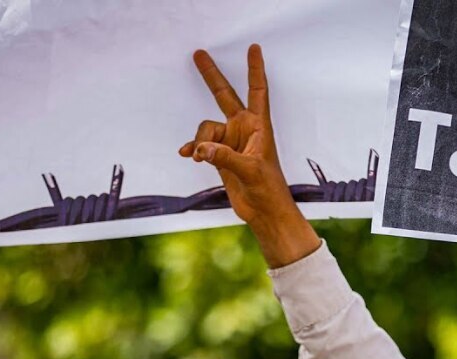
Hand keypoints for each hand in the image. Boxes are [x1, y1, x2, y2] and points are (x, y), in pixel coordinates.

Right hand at [181, 44, 318, 267]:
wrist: (265, 211)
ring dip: (199, 141)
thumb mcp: (250, 171)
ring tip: (198, 157)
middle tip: (198, 53)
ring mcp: (231, 142)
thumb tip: (199, 149)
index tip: (254, 48)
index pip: (257, 90)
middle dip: (211, 76)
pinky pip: (199, 145)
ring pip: (206, 129)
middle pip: (224, 96)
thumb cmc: (269, 189)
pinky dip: (192, 148)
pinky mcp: (220, 156)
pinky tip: (186, 155)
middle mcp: (244, 129)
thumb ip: (224, 158)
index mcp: (259, 126)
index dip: (255, 69)